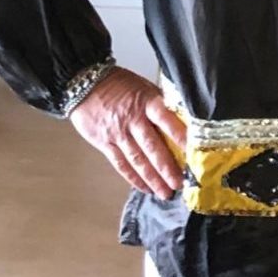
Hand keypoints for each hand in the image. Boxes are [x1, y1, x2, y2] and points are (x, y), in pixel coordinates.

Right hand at [70, 67, 186, 199]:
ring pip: (137, 160)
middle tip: (180, 183)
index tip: (193, 152)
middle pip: (152, 147)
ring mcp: (118, 135)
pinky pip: (121, 164)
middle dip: (167, 168)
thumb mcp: (144, 86)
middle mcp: (133, 121)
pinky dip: (133, 178)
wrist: (84, 84)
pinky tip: (145, 188)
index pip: (167, 121)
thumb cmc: (119, 84)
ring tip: (165, 192)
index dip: (180, 137)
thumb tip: (183, 119)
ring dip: (152, 179)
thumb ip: (161, 104)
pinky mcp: (105, 144)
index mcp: (147, 103)